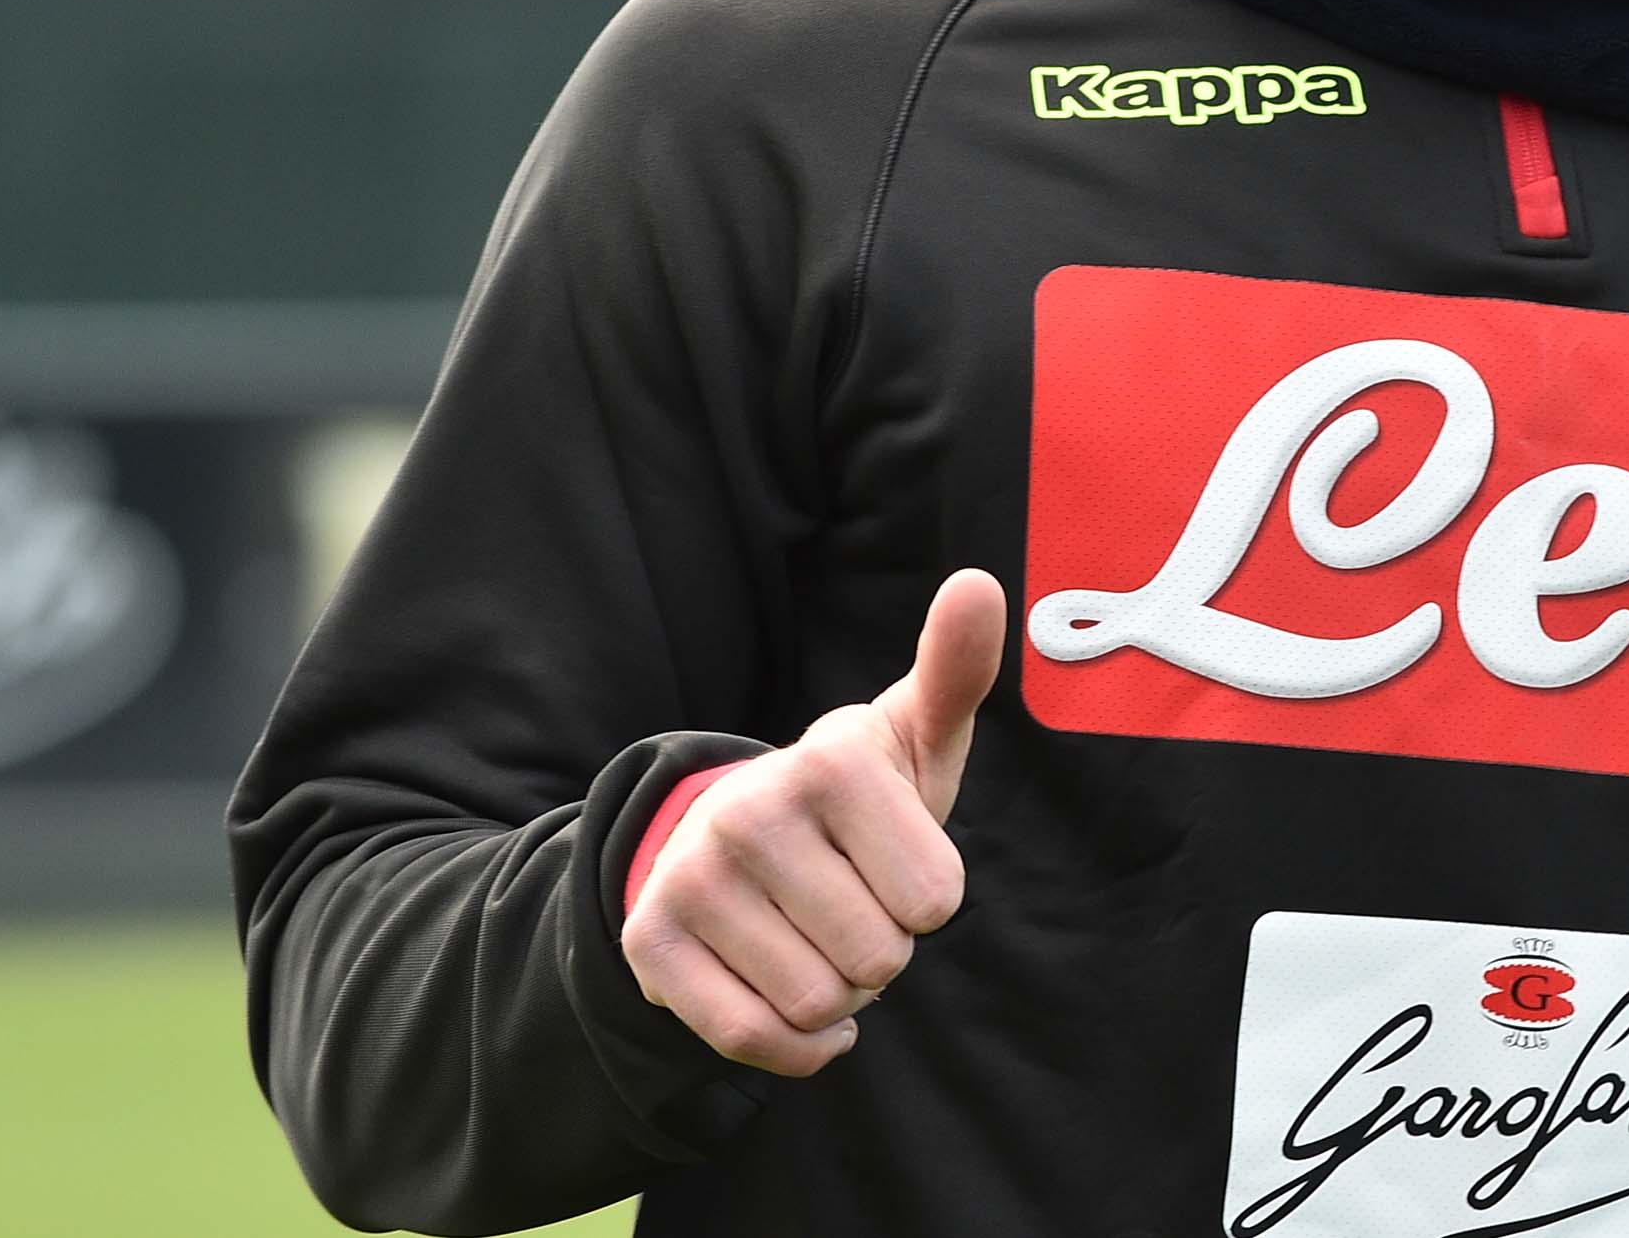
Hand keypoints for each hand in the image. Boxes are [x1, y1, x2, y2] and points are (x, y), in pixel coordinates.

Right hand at [621, 568, 1007, 1074]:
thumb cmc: (857, 795)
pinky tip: (798, 1007)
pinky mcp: (650, 941)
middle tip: (850, 899)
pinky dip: (794, 1046)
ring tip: (815, 935)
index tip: (893, 857)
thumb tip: (978, 581)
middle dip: (882, 950)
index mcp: (830, 759)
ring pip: (818, 1004)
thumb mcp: (912, 735)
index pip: (935, 901)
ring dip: (837, 996)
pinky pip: (752, 1039)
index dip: (928, 897)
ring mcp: (691, 876)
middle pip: (880, 959)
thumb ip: (955, 670)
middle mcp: (749, 810)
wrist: (731, 834)